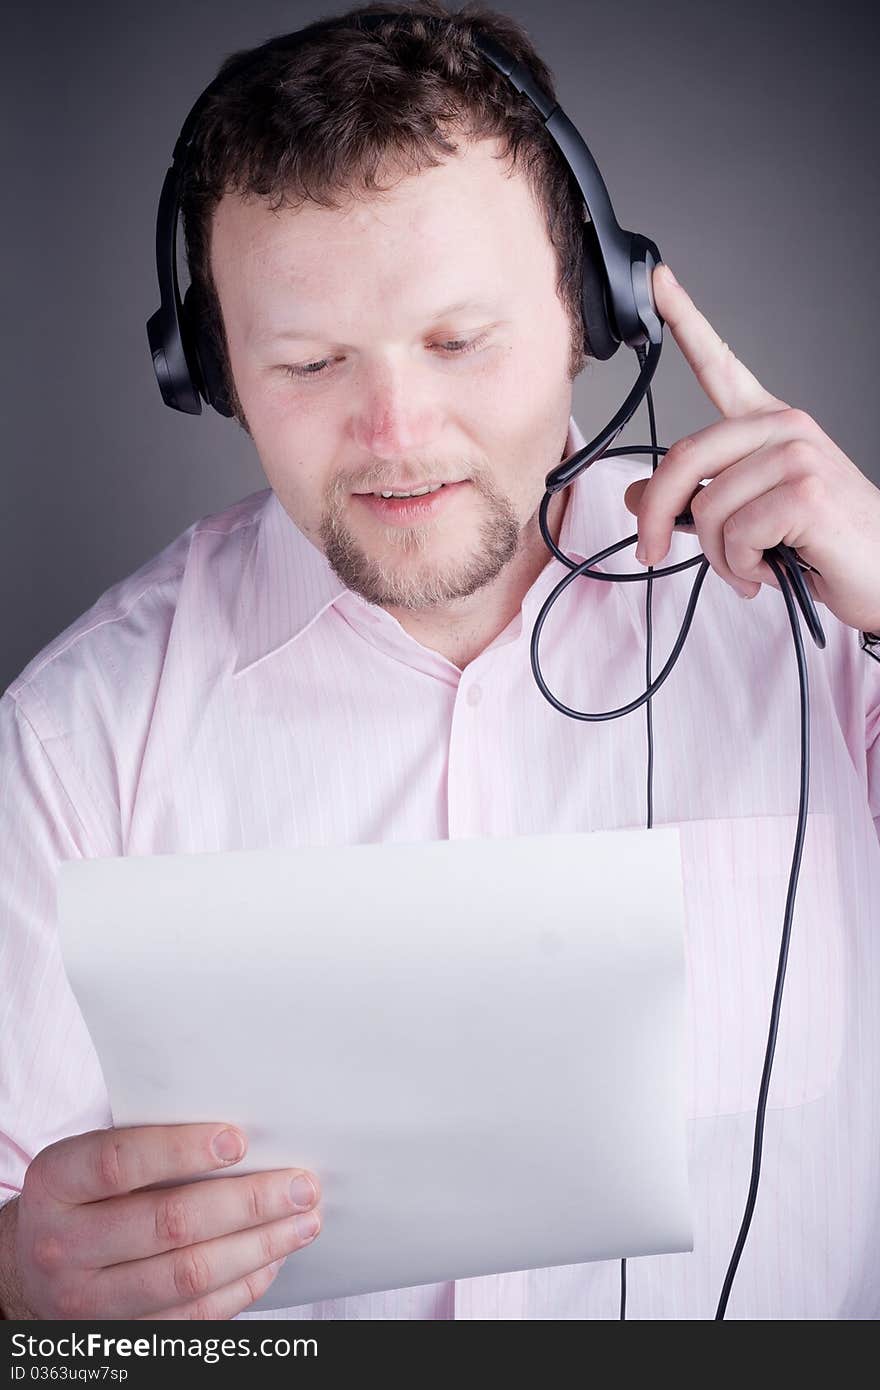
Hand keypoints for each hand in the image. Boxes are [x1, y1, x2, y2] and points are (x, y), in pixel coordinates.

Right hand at [9, 1124, 320, 1319]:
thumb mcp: (88, 1158)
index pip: (120, 1162)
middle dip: (247, 1203)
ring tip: (303, 1221)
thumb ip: (147, 1144)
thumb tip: (241, 1139)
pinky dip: (241, 1287)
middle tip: (302, 1185)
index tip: (239, 1139)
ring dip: (258, 1247)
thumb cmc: (81, 1194)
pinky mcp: (122, 1334)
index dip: (181, 1149)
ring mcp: (89, 1300)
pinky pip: (193, 1317)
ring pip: (188, 1275)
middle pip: (168, 1224)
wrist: (30, 1266)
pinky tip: (272, 1259)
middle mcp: (66, 1245)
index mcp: (57, 1183)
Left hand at [623, 262, 879, 632]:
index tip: (659, 282)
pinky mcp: (805, 491)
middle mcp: (785, 427)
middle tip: (650, 551)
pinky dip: (741, 566)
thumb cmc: (822, 544)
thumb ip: (697, 500)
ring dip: (718, 554)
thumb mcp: (748, 519)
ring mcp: (798, 454)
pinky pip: (735, 534)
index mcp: (770, 425)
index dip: (685, 321)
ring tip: (750, 565)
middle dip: (656, 516)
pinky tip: (770, 569)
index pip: (721, 365)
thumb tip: (637, 497)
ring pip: (707, 507)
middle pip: (684, 458)